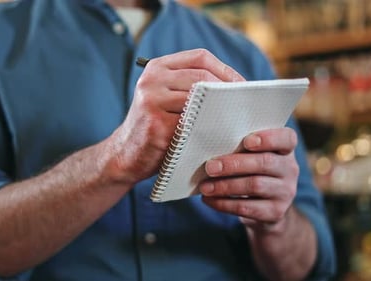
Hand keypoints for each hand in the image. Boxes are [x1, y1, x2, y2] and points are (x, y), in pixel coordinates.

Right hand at [109, 49, 244, 184]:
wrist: (125, 155)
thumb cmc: (156, 127)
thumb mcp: (166, 98)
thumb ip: (191, 87)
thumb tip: (236, 86)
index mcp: (157, 67)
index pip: (200, 57)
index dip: (225, 69)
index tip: (242, 85)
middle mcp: (152, 79)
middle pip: (202, 75)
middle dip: (228, 89)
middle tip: (244, 104)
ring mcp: (152, 101)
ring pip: (199, 98)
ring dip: (221, 108)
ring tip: (236, 118)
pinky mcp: (156, 125)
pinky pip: (193, 122)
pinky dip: (210, 127)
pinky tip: (220, 134)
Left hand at [199, 128, 298, 232]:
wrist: (267, 208)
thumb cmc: (253, 171)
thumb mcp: (254, 156)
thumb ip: (241, 148)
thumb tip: (211, 147)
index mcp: (286, 149)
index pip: (287, 138)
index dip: (269, 138)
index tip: (247, 141)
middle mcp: (290, 169)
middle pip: (265, 163)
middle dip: (234, 164)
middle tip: (210, 167)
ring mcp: (285, 192)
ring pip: (254, 186)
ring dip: (225, 186)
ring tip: (204, 187)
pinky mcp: (275, 212)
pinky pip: (247, 207)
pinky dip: (224, 203)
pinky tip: (209, 200)